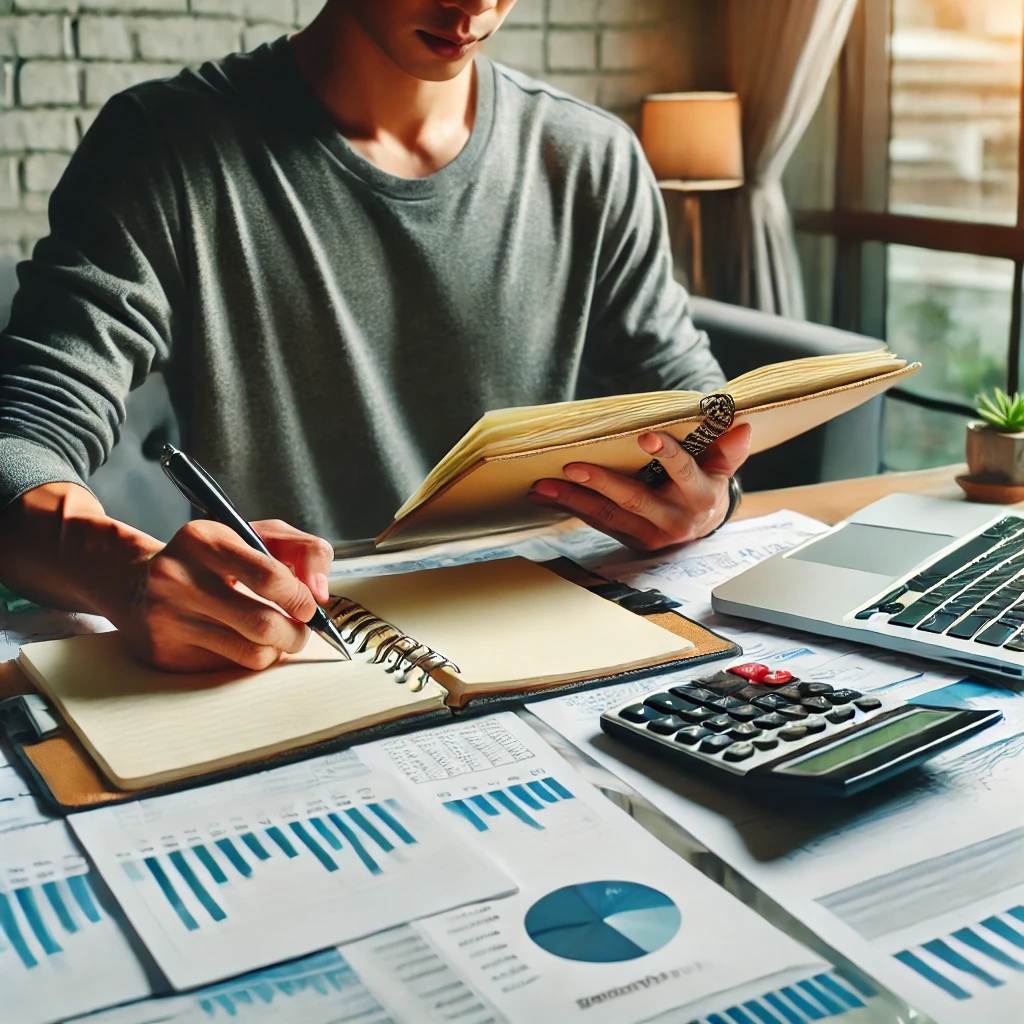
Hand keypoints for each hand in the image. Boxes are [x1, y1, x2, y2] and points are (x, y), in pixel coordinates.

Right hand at [117, 519, 334, 671]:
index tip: (309, 605)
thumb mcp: (256, 535)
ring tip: (275, 634)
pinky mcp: (166, 653)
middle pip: (263, 623)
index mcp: (203, 540)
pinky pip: (231, 668)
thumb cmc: (212, 559)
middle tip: (300, 628)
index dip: (301, 597)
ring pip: (252, 652)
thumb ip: (303, 550)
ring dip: (278, 648)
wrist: (138, 584)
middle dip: (297, 633)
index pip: (269, 577)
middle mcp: (178, 577)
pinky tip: (242, 640)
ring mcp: (168, 618)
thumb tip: (320, 592)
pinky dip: (250, 658)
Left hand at [527, 423, 750, 552]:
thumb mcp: (721, 468)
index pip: (683, 472)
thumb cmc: (707, 486)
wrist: (701, 529)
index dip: (667, 455)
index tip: (647, 436)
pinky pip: (596, 523)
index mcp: (700, 497)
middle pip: (634, 501)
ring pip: (607, 516)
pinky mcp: (628, 540)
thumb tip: (741, 425)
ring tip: (543, 486)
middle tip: (572, 466)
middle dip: (601, 483)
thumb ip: (729, 449)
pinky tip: (544, 496)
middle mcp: (673, 520)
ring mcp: (648, 535)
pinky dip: (569, 508)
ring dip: (573, 500)